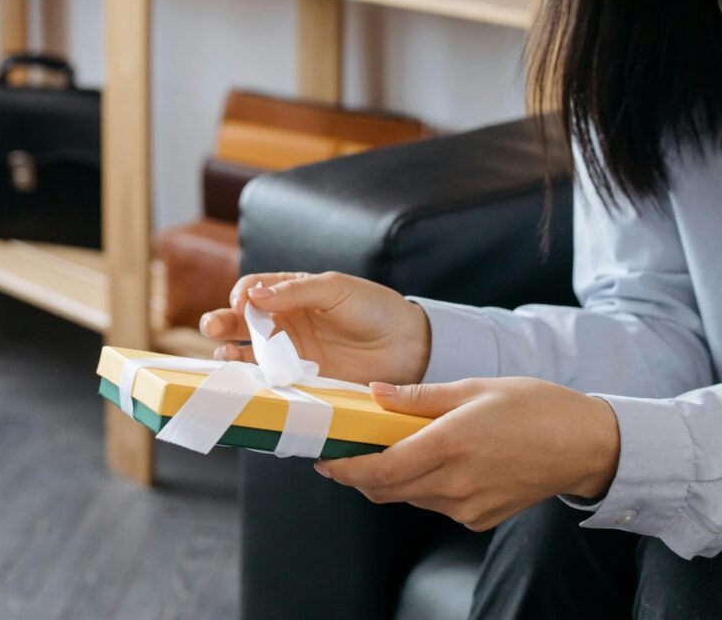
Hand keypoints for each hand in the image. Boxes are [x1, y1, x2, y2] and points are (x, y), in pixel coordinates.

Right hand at [199, 271, 430, 385]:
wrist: (409, 346)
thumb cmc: (373, 307)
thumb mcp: (335, 289)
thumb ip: (295, 291)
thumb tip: (254, 294)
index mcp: (293, 292)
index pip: (254, 289)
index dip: (243, 294)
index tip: (243, 301)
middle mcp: (287, 323)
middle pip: (242, 321)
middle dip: (222, 321)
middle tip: (213, 326)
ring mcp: (292, 353)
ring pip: (250, 353)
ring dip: (232, 353)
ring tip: (224, 355)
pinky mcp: (303, 381)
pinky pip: (271, 382)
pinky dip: (254, 383)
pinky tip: (244, 382)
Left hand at [315, 377, 620, 530]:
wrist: (582, 444)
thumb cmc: (533, 406)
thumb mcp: (474, 387)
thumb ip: (420, 395)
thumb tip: (375, 392)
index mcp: (451, 444)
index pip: (382, 468)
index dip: (346, 469)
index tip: (324, 459)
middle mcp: (455, 483)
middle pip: (387, 490)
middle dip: (359, 475)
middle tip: (343, 452)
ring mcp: (468, 506)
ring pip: (408, 498)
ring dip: (389, 478)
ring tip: (386, 448)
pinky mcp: (479, 518)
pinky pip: (434, 504)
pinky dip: (419, 486)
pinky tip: (427, 460)